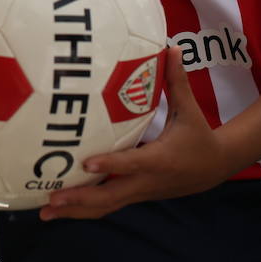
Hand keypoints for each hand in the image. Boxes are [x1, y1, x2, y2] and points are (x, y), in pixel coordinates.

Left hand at [40, 51, 229, 220]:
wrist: (215, 168)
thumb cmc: (198, 136)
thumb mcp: (190, 109)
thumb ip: (177, 80)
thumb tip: (172, 47)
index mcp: (160, 159)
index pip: (132, 163)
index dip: (111, 164)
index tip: (86, 164)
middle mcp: (147, 180)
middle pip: (111, 196)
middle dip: (80, 200)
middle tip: (51, 200)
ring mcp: (140, 192)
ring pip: (106, 206)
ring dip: (76, 211)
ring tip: (45, 214)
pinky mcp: (135, 195)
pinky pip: (108, 205)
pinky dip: (84, 210)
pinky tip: (60, 210)